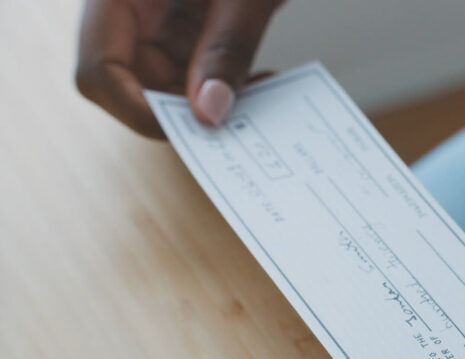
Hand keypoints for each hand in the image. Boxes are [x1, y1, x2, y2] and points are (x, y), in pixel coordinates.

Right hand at [75, 0, 282, 137]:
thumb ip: (227, 47)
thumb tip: (210, 113)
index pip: (98, 69)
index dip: (138, 110)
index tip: (192, 131)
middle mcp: (128, 1)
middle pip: (133, 82)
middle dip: (185, 108)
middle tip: (236, 119)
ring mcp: (154, 9)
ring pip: (165, 80)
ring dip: (209, 98)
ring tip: (258, 93)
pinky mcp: (183, 14)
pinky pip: (190, 62)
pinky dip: (221, 78)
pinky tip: (257, 79)